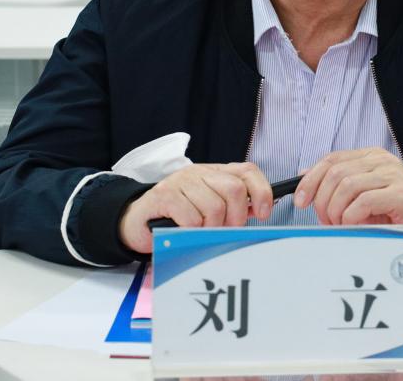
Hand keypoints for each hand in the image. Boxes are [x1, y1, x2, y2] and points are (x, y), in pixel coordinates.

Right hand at [117, 162, 272, 253]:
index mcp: (214, 173)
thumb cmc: (177, 216)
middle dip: (234, 218)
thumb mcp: (209, 208)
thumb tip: (258, 210)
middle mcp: (199, 172)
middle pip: (234, 190)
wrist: (139, 219)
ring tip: (198, 231)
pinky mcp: (164, 195)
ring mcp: (181, 181)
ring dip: (210, 228)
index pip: (248, 171)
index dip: (261, 192)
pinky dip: (191, 231)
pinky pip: (192, 218)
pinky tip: (183, 230)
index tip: (263, 213)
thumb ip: (233, 207)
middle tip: (222, 230)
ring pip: (215, 207)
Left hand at [293, 147, 402, 250]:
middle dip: (322, 200)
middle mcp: (381, 161)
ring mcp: (393, 174)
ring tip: (340, 225)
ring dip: (336, 211)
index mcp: (370, 156)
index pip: (332, 159)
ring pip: (347, 186)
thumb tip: (304, 176)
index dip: (311, 179)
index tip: (300, 200)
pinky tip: (355, 225)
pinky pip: (363, 201)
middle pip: (335, 173)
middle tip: (325, 220)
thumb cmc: (397, 209)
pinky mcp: (401, 193)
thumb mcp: (364, 192)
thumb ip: (339, 183)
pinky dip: (351, 216)